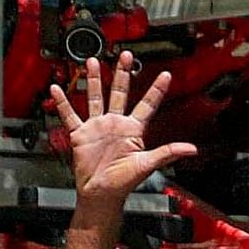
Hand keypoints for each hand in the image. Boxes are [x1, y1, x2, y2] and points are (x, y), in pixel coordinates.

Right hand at [45, 53, 197, 204]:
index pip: (147, 104)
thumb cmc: (123, 182)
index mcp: (133, 130)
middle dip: (122, 74)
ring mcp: (98, 127)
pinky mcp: (81, 134)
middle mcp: (116, 124)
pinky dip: (63, 102)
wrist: (101, 193)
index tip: (166, 75)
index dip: (156, 90)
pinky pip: (70, 115)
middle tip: (126, 56)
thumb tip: (191, 149)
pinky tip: (57, 89)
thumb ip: (167, 153)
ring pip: (95, 97)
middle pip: (119, 93)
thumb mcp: (147, 164)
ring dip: (93, 80)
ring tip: (93, 62)